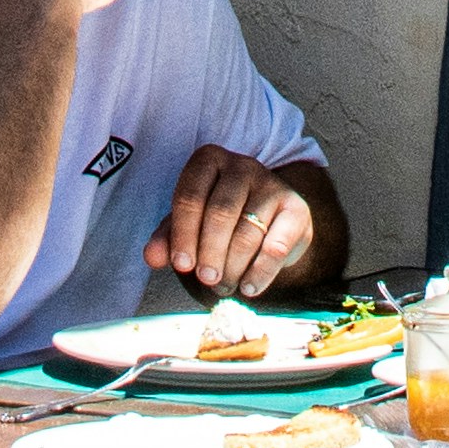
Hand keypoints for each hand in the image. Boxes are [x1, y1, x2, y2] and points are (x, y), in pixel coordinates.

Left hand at [149, 150, 316, 296]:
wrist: (269, 224)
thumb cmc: (221, 221)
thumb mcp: (190, 224)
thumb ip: (168, 238)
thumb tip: (152, 257)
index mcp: (209, 160)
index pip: (190, 195)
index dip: (183, 234)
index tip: (182, 265)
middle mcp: (242, 165)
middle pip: (220, 212)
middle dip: (209, 251)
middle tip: (205, 279)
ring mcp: (272, 184)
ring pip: (248, 231)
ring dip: (232, 266)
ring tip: (223, 286)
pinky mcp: (296, 208)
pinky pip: (276, 245)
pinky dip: (260, 272)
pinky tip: (248, 287)